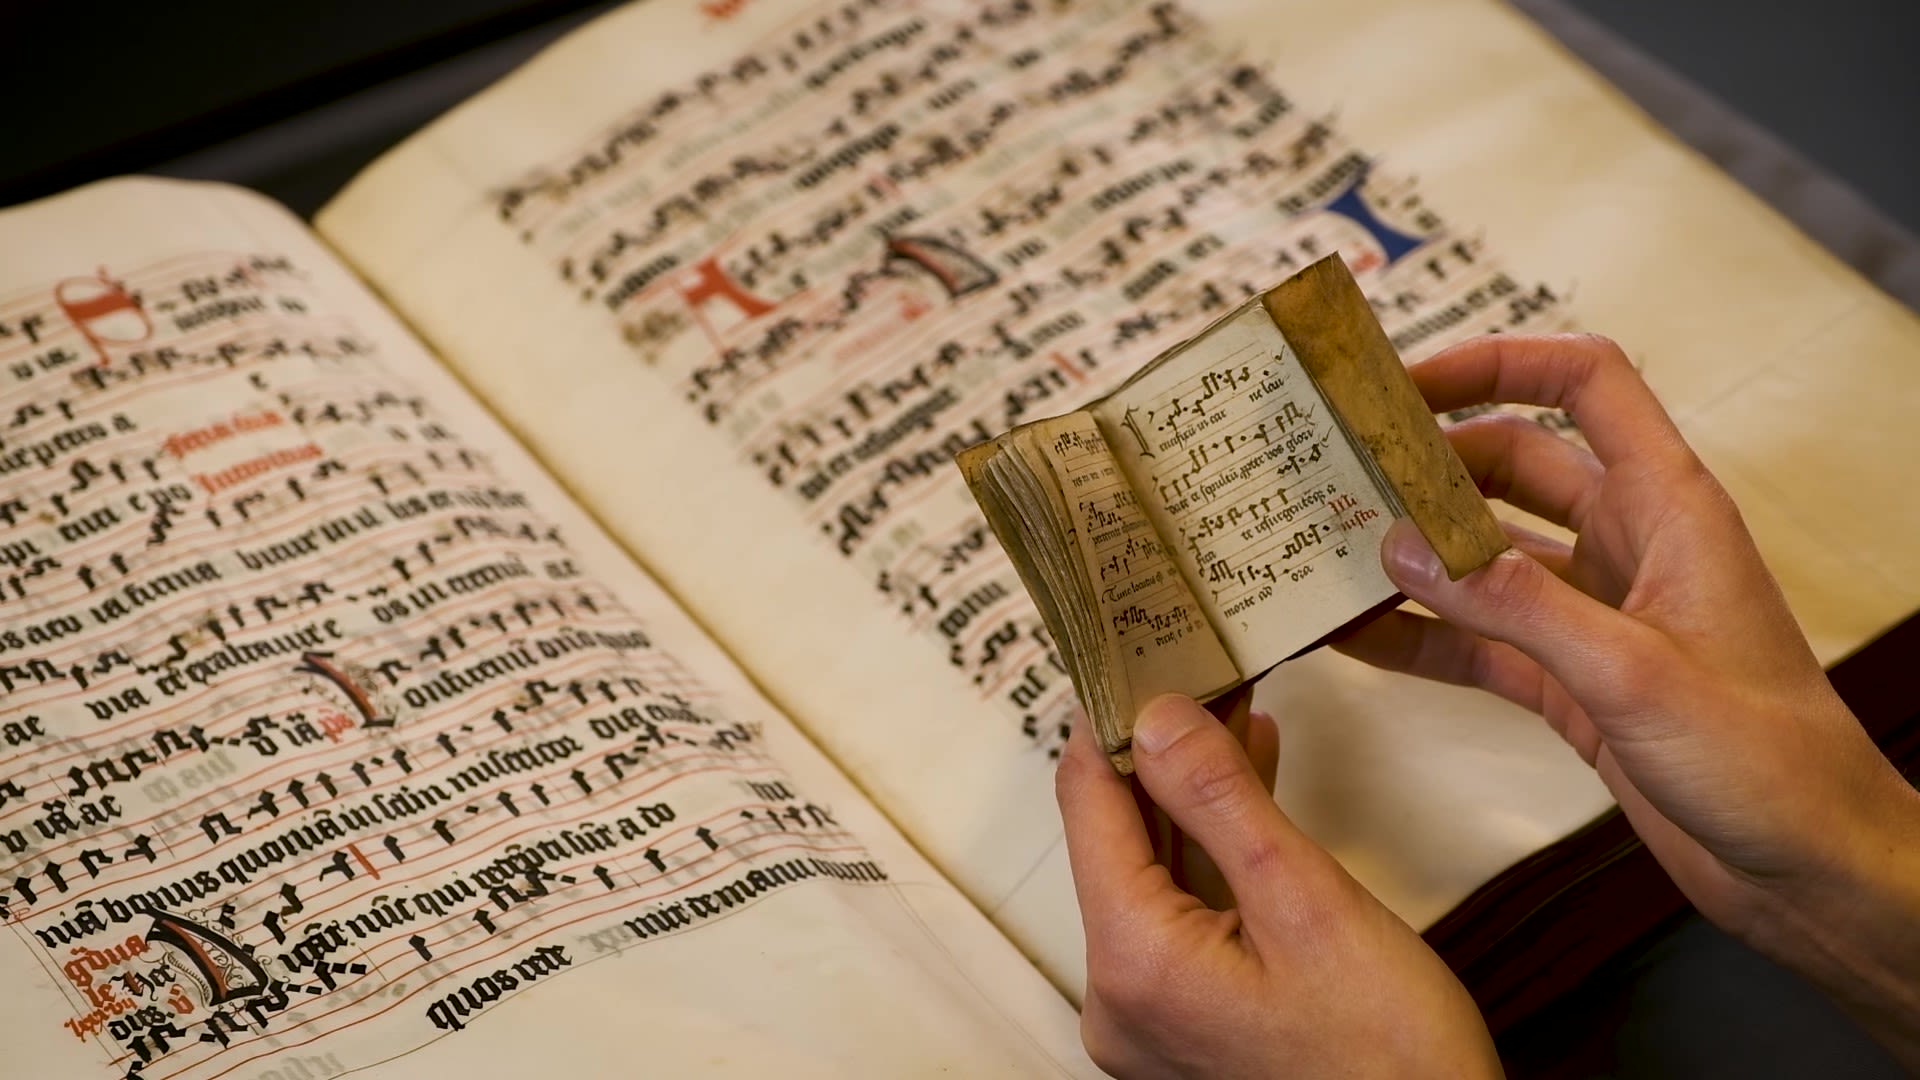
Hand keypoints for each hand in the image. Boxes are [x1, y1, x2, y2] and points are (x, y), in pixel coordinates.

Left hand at [1057, 690, 1500, 1077]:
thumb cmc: (1390, 1060)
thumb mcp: (1308, 901)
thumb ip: (1222, 800)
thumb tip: (1154, 716)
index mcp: (1132, 961)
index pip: (1088, 804)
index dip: (1108, 719)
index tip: (1132, 652)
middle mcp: (1118, 996)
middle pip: (1117, 838)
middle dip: (1161, 753)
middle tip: (1197, 670)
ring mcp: (1148, 1015)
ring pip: (1152, 872)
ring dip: (1192, 798)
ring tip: (1233, 713)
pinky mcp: (1184, 1023)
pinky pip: (1180, 914)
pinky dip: (1210, 855)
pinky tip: (1248, 792)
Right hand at [1337, 334, 1919, 1061]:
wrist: (1809, 868)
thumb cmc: (1770, 761)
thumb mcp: (1634, 670)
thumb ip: (1515, 606)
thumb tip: (1409, 550)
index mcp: (1668, 508)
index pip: (1584, 386)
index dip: (1499, 364)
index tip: (1408, 383)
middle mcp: (1629, 546)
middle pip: (1514, 466)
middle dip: (1430, 462)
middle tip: (1344, 469)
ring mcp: (1596, 614)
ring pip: (1487, 555)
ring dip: (1417, 551)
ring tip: (1331, 548)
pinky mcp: (1572, 680)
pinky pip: (1481, 639)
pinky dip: (1423, 636)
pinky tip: (1359, 637)